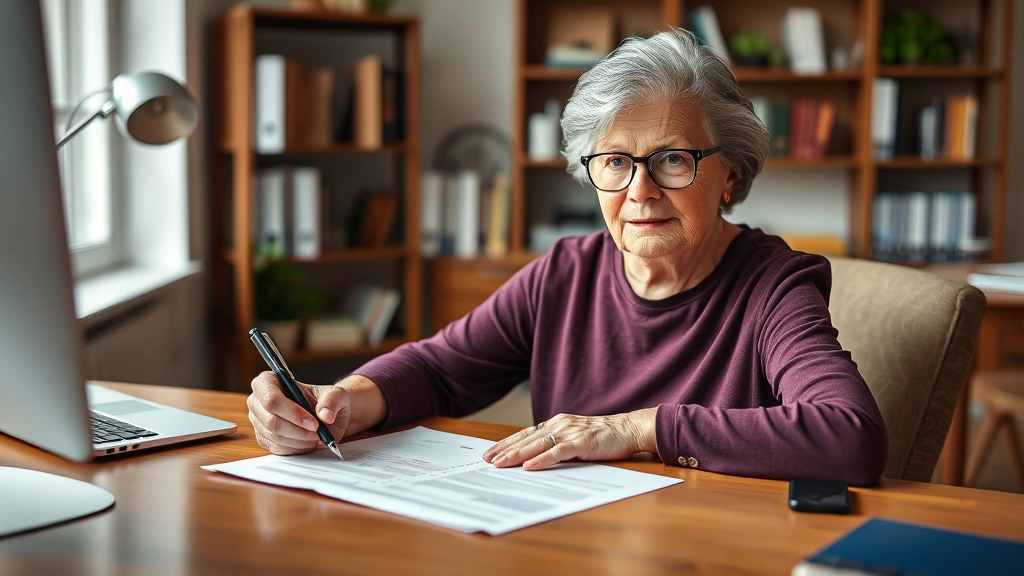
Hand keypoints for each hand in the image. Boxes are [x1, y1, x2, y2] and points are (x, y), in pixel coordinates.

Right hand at [247, 371, 351, 454]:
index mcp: (269, 381)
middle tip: (318, 433)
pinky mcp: (264, 438)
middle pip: (271, 421)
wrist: (327, 415)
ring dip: (300, 441)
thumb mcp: (336, 395)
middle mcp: (258, 401)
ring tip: (317, 437)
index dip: (292, 412)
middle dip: (298, 430)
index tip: (314, 423)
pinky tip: (309, 442)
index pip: (271, 399)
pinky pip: (277, 448)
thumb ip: (332, 401)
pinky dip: (296, 448)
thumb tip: (325, 415)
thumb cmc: (326, 400)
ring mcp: (259, 421)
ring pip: (275, 437)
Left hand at [482, 409, 657, 470]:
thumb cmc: (603, 437)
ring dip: (517, 455)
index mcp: (556, 423)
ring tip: (500, 463)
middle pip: (526, 439)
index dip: (506, 443)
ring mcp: (569, 432)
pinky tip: (529, 467)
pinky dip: (542, 460)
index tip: (490, 453)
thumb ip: (557, 444)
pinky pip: (558, 452)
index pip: (525, 434)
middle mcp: (559, 424)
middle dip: (504, 450)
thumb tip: (534, 459)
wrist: (629, 429)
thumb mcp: (575, 438)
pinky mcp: (581, 442)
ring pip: (537, 445)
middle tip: (487, 460)